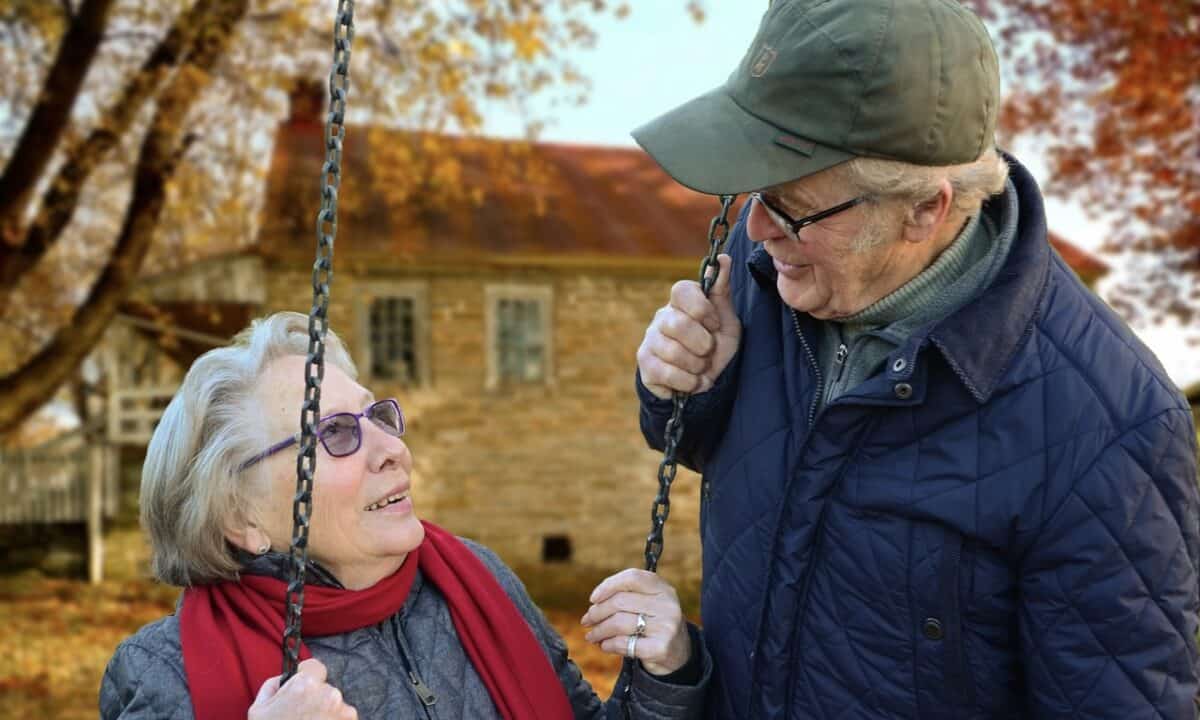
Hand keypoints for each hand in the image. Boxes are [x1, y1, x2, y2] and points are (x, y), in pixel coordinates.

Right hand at [248, 658, 357, 719]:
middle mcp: (329, 694)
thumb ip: (272, 686)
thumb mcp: (258, 710)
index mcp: (305, 685)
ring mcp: (343, 711)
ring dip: (326, 714)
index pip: (315, 667)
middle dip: (316, 699)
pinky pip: (343, 719)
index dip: (307, 677)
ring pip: (336, 705)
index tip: (302, 690)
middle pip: (325, 688)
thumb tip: (284, 679)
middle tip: (301, 717)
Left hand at [581, 569, 690, 675]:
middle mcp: (668, 605)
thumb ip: (628, 595)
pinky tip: (604, 645)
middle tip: (587, 620)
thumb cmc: (655, 623)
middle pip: (620, 602)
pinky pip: (624, 643)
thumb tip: (595, 602)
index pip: (632, 577)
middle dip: (597, 612)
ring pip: (619, 623)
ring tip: (591, 635)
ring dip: (599, 631)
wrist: (679, 653)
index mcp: (663, 588)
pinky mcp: (660, 648)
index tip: (593, 598)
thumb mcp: (650, 603)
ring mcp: (666, 627)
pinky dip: (609, 645)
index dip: (608, 585)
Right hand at [637, 253, 739, 399]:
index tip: (715, 324)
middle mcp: (662, 317)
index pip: (681, 290)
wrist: (705, 382)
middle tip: (709, 351)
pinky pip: (666, 372)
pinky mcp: (645, 364)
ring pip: (672, 351)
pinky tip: (693, 381)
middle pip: (678, 324)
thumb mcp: (726, 319)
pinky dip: (688, 382)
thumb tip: (723, 258)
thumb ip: (722, 290)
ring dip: (697, 366)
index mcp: (681, 302)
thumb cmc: (715, 345)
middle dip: (703, 344)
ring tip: (701, 368)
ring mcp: (650, 340)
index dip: (701, 309)